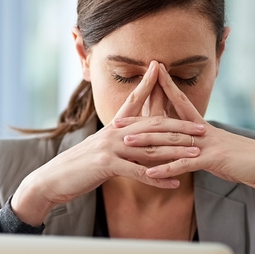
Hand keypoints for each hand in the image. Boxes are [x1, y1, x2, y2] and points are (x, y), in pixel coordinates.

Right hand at [11, 62, 207, 225]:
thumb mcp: (97, 149)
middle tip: (203, 128)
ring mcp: (110, 148)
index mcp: (112, 127)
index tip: (161, 71)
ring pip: (150, 148)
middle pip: (153, 126)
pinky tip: (175, 183)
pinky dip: (158, 178)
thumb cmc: (76, 167)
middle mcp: (113, 132)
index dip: (148, 86)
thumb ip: (115, 142)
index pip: (133, 101)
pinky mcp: (107, 166)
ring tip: (197, 155)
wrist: (51, 180)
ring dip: (176, 152)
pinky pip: (138, 172)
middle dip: (180, 126)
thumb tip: (131, 141)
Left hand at [114, 64, 254, 190]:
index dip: (163, 90)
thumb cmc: (242, 158)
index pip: (179, 102)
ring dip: (147, 143)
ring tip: (125, 143)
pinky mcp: (213, 159)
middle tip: (117, 121)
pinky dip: (167, 169)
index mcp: (202, 126)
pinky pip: (185, 164)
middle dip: (140, 121)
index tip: (147, 80)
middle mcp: (202, 130)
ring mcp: (207, 143)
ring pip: (171, 141)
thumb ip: (198, 145)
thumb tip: (183, 145)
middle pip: (166, 122)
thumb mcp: (216, 148)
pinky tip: (150, 175)